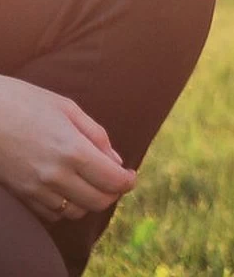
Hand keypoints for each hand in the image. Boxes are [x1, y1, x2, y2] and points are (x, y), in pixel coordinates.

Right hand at [0, 76, 136, 222]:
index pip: (113, 181)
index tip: (131, 175)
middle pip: (98, 201)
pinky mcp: (21, 194)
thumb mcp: (68, 108)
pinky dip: (66, 206)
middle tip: (115, 180)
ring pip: (76, 212)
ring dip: (89, 201)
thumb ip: (97, 136)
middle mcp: (56, 175)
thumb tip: (117, 161)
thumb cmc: (25, 102)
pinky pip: (52, 213)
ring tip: (91, 183)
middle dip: (113, 193)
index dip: (128, 181)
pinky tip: (68, 189)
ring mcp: (36, 188)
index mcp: (73, 150)